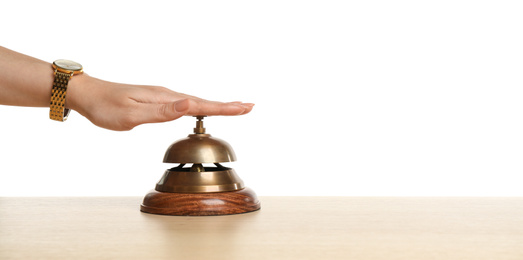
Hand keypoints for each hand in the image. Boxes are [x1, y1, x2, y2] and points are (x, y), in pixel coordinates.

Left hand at [68, 74, 253, 130]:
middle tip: (249, 107)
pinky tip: (201, 109)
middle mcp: (167, 96)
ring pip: (196, 103)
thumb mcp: (132, 114)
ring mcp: (162, 97)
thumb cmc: (106, 107)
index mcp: (165, 99)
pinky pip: (185, 105)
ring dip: (216, 106)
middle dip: (227, 106)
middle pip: (204, 102)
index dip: (224, 108)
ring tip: (233, 108)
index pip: (201, 105)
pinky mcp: (157, 101)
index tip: (245, 108)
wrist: (87, 94)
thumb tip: (189, 105)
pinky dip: (200, 108)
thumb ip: (162, 112)